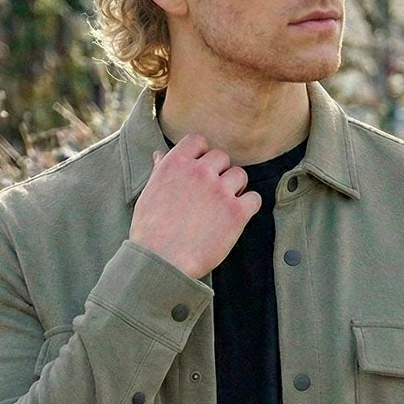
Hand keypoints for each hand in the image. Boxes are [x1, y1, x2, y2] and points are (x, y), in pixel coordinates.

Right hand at [128, 136, 262, 280]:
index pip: (198, 141)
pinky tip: (236, 218)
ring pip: (240, 175)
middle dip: (219, 173)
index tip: (200, 170)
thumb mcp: (148, 195)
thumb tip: (161, 155)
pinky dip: (248, 207)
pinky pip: (254, 198)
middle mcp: (199, 172)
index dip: (202, 154)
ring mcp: (220, 190)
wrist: (161, 262)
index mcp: (176, 163)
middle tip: (212, 195)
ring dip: (235, 188)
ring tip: (223, 207)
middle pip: (222, 157)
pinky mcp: (236, 212)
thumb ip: (161, 172)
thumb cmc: (150, 232)